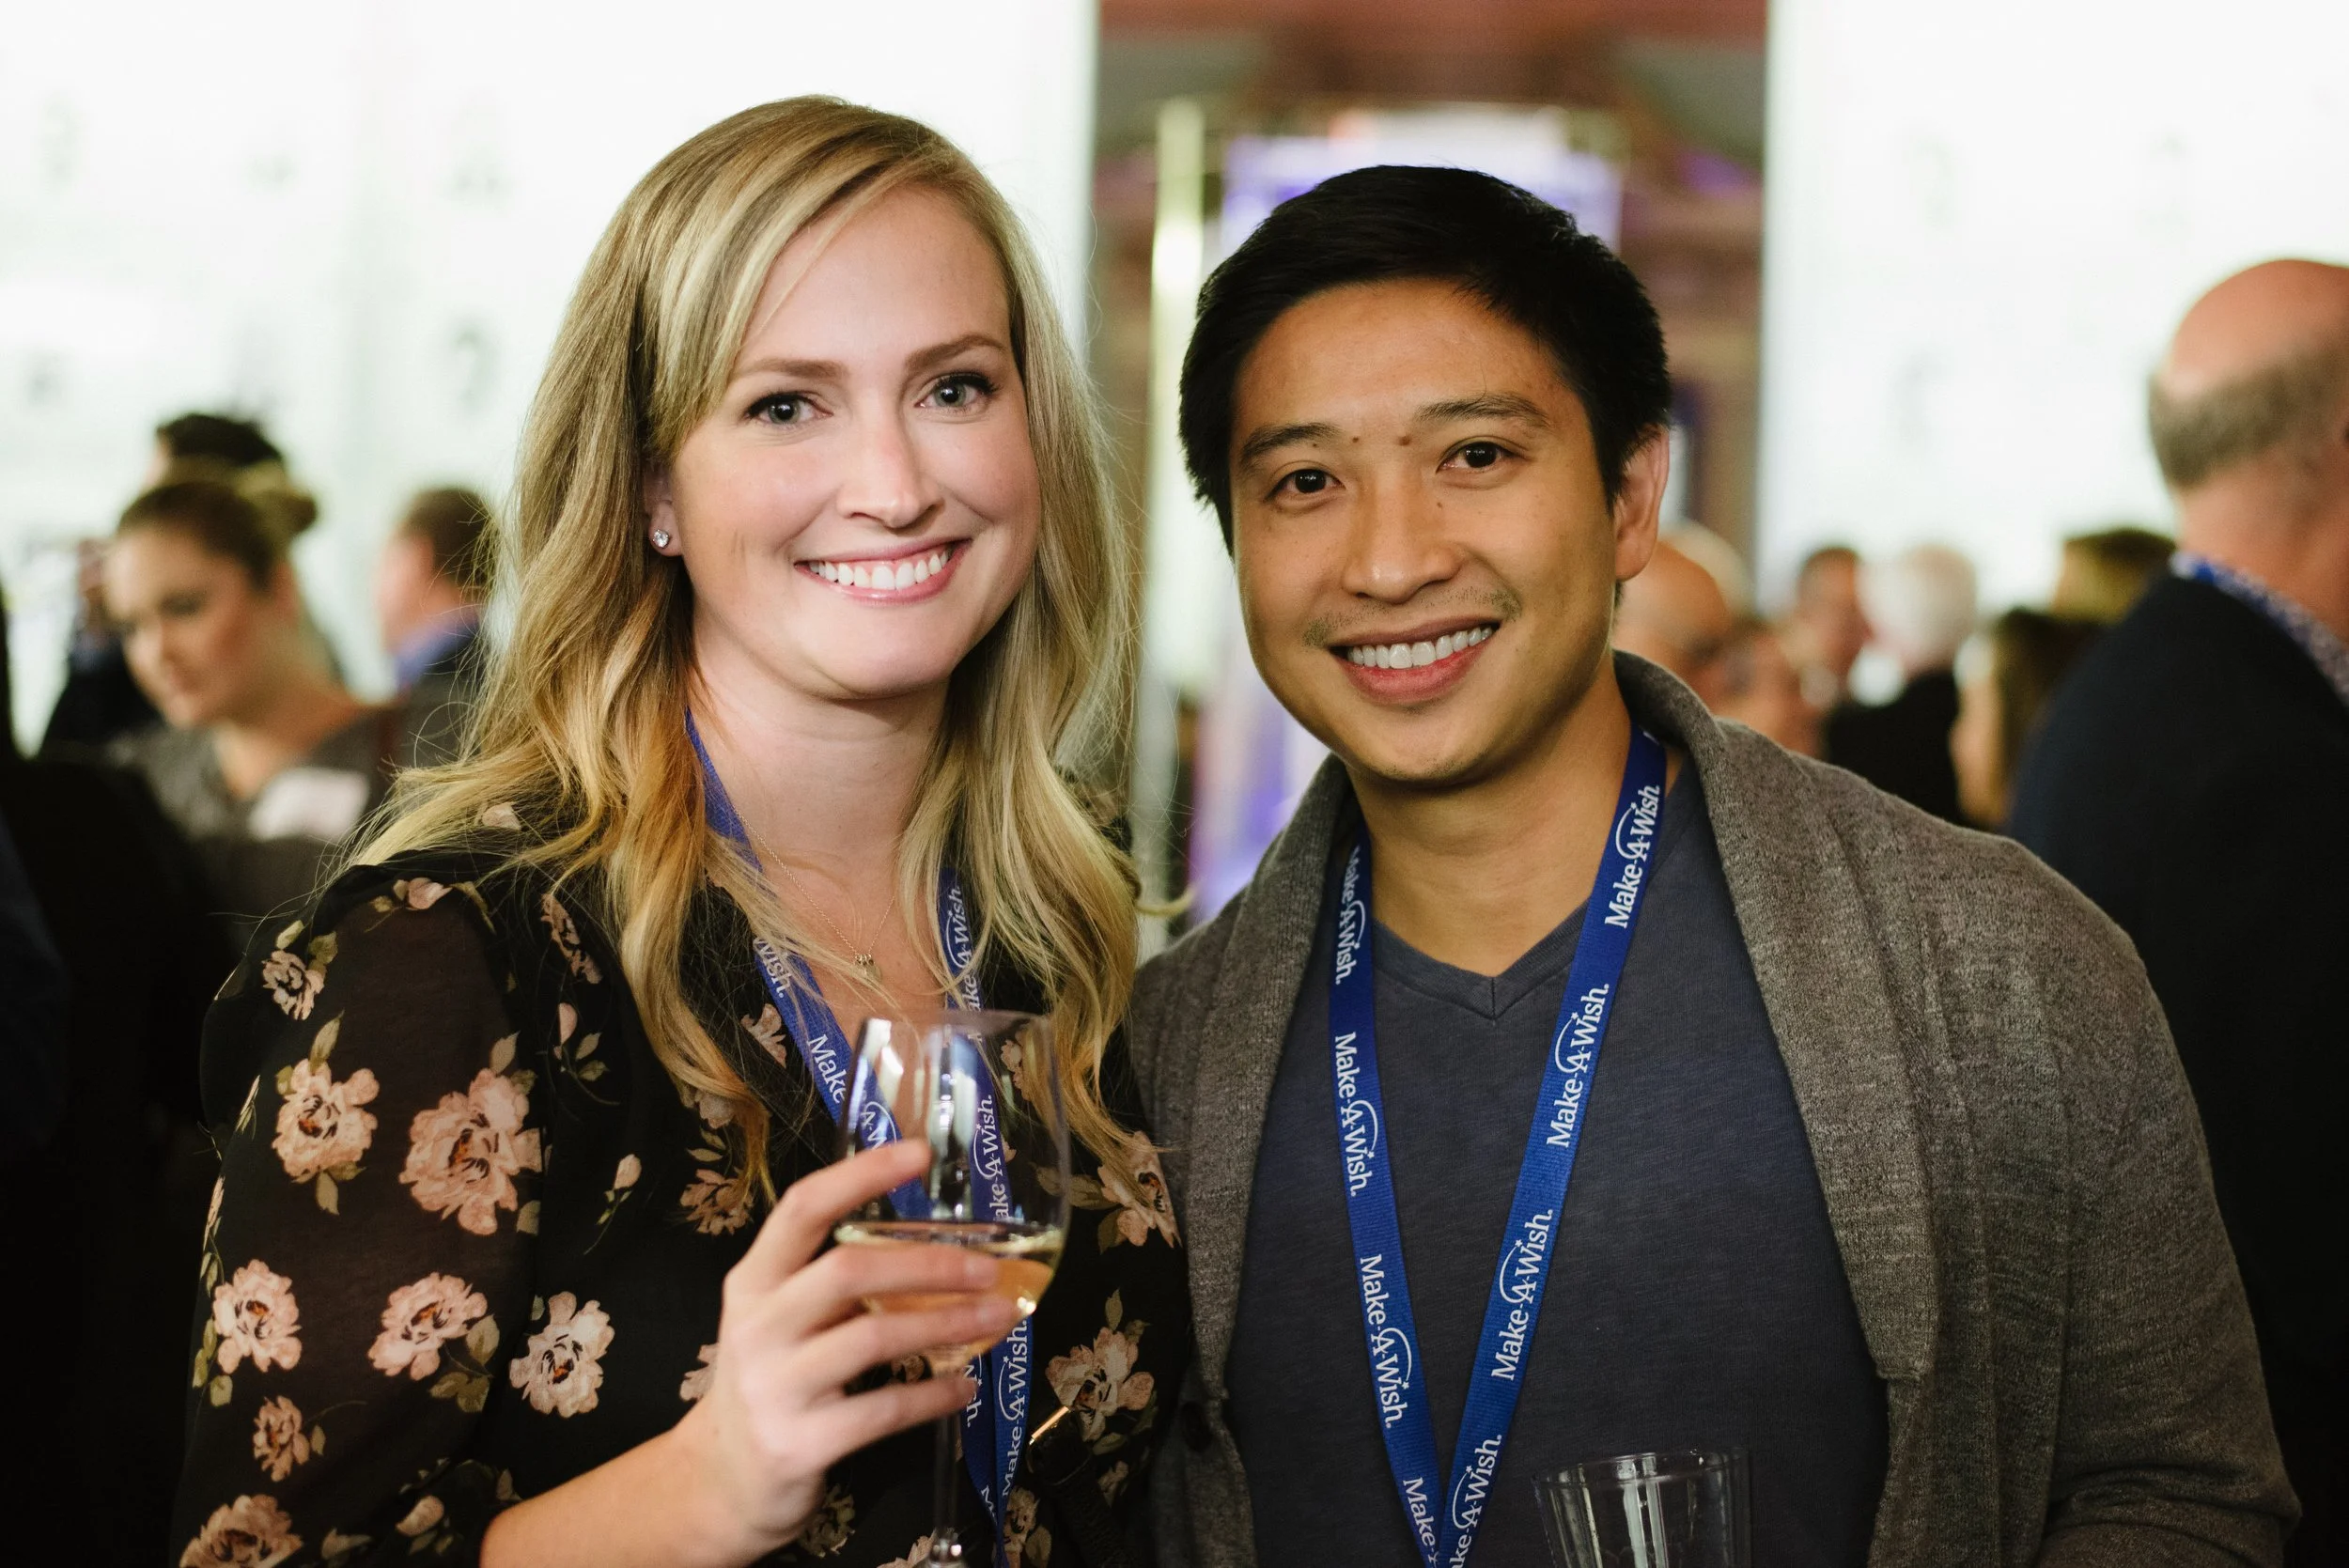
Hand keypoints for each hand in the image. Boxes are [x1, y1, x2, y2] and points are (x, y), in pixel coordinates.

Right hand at [671, 1140, 1024, 1560]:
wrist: (723, 1479)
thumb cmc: (773, 1379)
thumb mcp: (783, 1319)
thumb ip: (834, 1281)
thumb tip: (940, 1246)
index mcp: (754, 1281)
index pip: (802, 1208)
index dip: (861, 1176)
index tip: (920, 1152)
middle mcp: (759, 1326)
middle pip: (847, 1271)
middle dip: (928, 1263)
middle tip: (989, 1265)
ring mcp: (776, 1387)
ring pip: (874, 1339)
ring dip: (947, 1324)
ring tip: (997, 1318)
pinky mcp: (801, 1443)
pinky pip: (884, 1411)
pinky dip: (934, 1396)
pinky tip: (965, 1387)